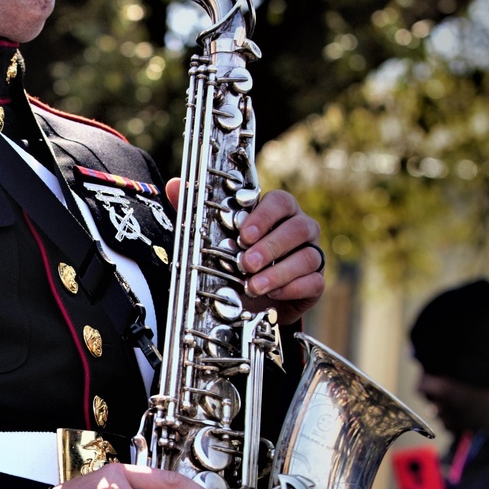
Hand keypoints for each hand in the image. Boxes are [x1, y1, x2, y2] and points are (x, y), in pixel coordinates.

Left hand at [166, 182, 323, 324]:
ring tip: (254, 285)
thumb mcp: (214, 238)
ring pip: (308, 256)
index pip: (280, 202)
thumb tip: (173, 185)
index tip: (244, 234)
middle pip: (297, 228)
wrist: (253, 302)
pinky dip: (293, 288)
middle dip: (270, 246)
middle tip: (246, 263)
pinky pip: (314, 281)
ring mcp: (312, 254)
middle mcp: (299, 228)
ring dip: (279, 272)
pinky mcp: (316, 281)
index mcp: (277, 212)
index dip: (264, 216)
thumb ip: (198, 213)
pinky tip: (273, 295)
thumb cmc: (236, 262)